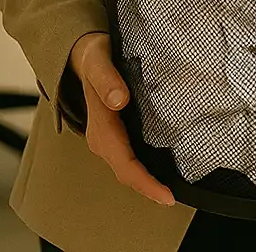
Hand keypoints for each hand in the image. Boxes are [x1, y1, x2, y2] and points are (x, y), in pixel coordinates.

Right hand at [70, 32, 174, 206]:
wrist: (83, 56)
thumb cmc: (93, 58)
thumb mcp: (99, 62)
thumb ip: (107, 79)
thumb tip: (119, 100)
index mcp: (101, 127)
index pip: (124, 163)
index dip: (145, 182)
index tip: (166, 195)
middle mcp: (102, 138)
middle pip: (126, 172)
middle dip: (148, 188)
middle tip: (172, 199)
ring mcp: (106, 139)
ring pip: (127, 168)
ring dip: (146, 182)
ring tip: (169, 191)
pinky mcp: (114, 136)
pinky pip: (129, 159)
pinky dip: (144, 170)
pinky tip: (161, 170)